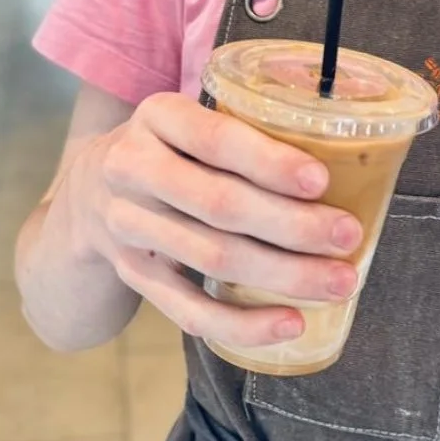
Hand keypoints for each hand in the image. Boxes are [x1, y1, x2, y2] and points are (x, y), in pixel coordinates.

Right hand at [67, 94, 363, 348]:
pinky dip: (242, 322)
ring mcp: (127, 226)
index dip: (269, 162)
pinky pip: (188, 310)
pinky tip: (290, 324)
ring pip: (211, 257)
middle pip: (219, 203)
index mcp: (156, 116)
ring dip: (283, 274)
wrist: (86, 193)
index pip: (215, 139)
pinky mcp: (133, 275)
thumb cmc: (173, 149)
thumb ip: (245, 131)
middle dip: (292, 224)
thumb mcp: (191, 120)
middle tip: (348, 236)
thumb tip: (352, 157)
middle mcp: (132, 168)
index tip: (322, 181)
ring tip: (339, 282)